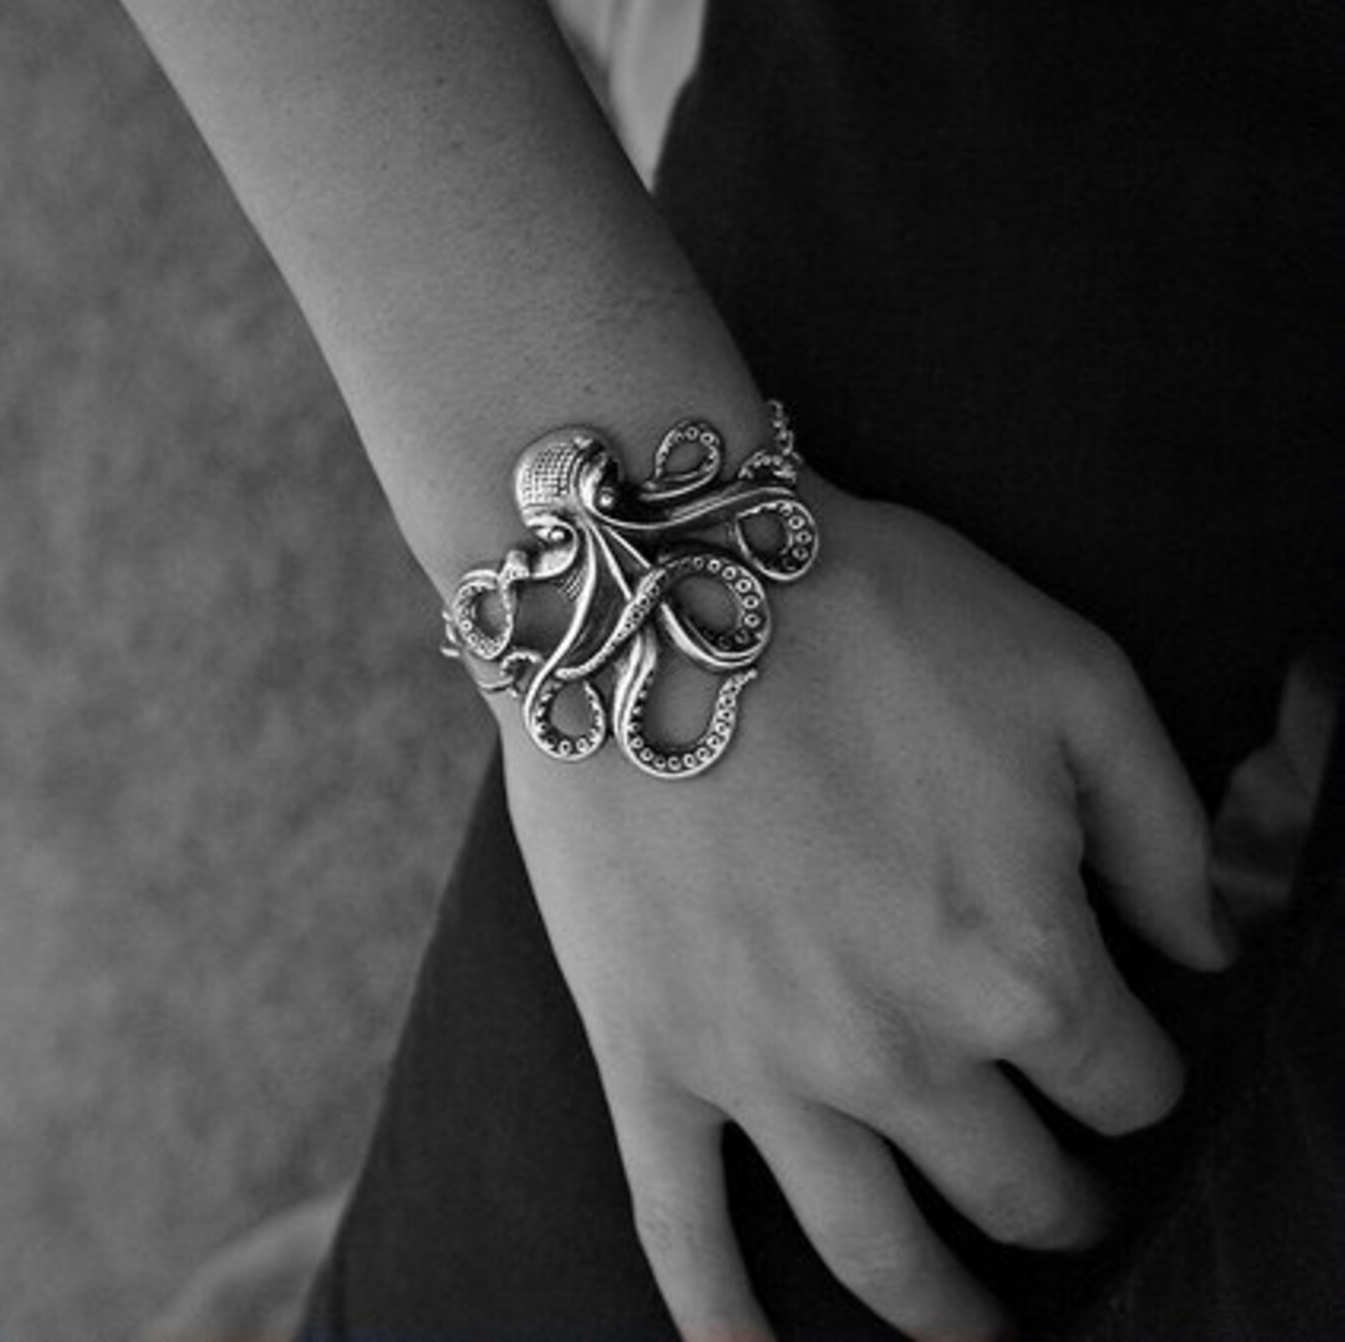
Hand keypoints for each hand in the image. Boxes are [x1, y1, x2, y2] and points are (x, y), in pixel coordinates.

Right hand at [497, 488, 1231, 1341]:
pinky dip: (720, 1318)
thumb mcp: (1073, 678)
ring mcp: (765, 1071)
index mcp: (1023, 965)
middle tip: (1060, 1199)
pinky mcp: (650, 1056)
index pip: (1126, 1085)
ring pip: (878, 1250)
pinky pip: (682, 1225)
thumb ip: (1166, 832)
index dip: (1136, 1074)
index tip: (1115, 1050)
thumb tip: (1211, 954)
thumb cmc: (872, 616)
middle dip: (1060, 1204)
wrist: (661, 592)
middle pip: (1018, 1189)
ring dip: (942, 1316)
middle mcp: (903, 1053)